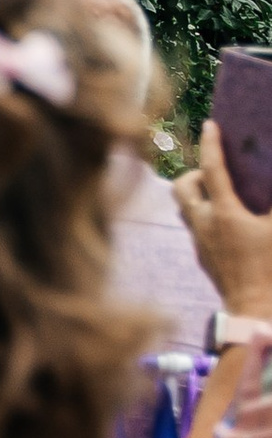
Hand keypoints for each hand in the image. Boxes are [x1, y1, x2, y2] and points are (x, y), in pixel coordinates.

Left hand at [173, 123, 271, 316]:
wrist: (255, 312)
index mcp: (224, 214)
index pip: (212, 169)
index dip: (211, 144)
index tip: (210, 125)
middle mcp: (204, 225)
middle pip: (182, 186)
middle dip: (195, 173)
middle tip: (218, 173)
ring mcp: (200, 243)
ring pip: (185, 208)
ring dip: (198, 195)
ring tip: (222, 194)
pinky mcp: (203, 258)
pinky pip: (195, 228)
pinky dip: (206, 216)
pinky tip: (228, 222)